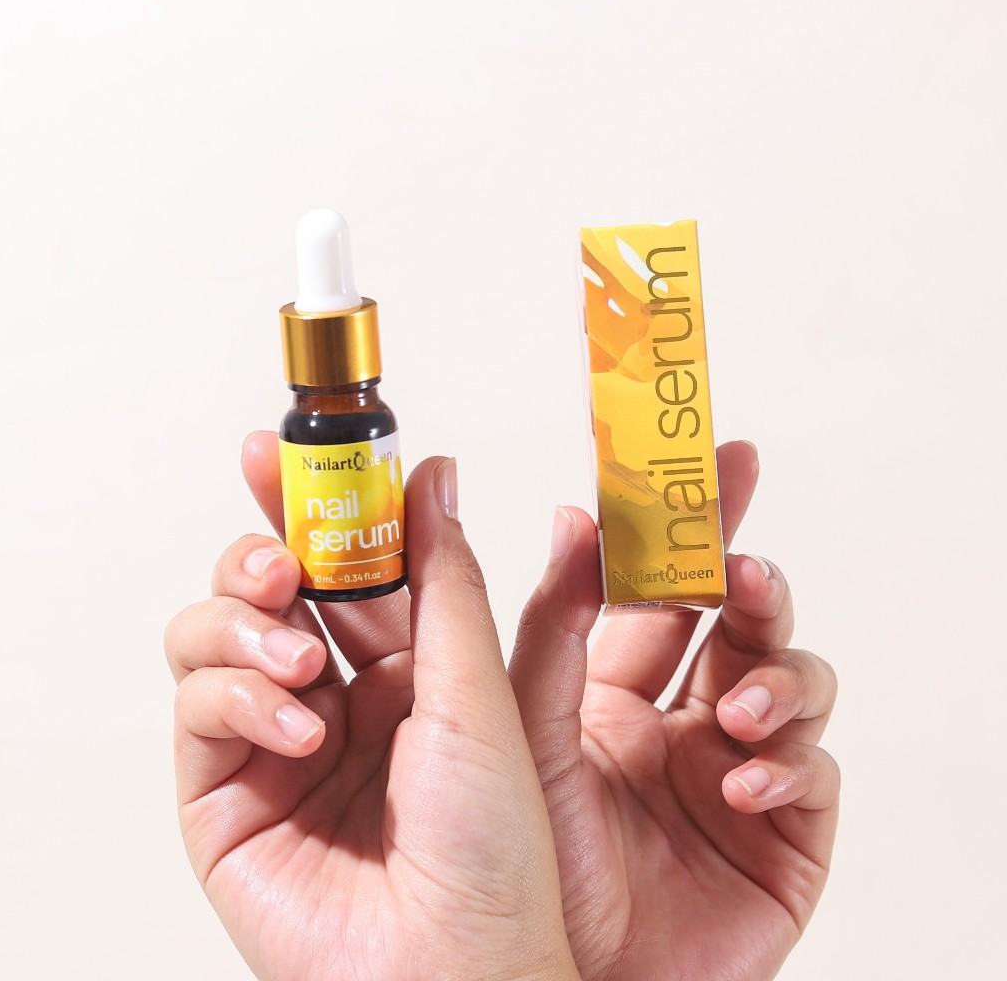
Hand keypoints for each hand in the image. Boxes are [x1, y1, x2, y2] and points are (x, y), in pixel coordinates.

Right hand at [165, 435, 578, 980]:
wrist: (453, 972)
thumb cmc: (492, 848)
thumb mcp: (479, 691)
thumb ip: (444, 580)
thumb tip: (433, 477)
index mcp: (407, 669)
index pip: (348, 563)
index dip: (315, 504)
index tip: (287, 449)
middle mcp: (339, 698)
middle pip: (272, 589)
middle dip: (264, 551)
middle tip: (279, 550)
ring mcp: (276, 742)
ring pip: (217, 633)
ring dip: (246, 622)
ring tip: (295, 648)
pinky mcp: (223, 791)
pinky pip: (202, 705)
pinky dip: (240, 697)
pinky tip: (297, 727)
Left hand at [509, 440, 838, 980]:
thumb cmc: (519, 867)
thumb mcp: (520, 725)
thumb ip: (545, 621)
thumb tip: (568, 518)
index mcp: (613, 688)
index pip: (661, 584)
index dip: (690, 524)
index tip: (715, 463)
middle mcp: (680, 719)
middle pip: (737, 616)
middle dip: (752, 571)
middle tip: (746, 557)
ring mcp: (735, 771)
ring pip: (792, 680)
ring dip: (777, 671)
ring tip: (737, 699)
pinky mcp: (782, 836)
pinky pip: (811, 775)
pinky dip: (787, 765)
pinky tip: (740, 781)